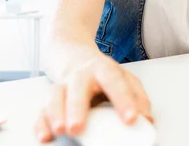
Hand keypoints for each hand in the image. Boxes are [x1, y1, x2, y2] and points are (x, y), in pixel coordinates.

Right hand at [34, 53, 152, 142]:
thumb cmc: (101, 73)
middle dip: (78, 107)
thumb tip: (147, 120)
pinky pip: (42, 109)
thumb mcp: (124, 78)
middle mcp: (81, 74)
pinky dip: (41, 123)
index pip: (115, 81)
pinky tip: (45, 135)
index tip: (130, 119)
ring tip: (61, 129)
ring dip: (56, 113)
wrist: (72, 53)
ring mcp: (63, 84)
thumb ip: (138, 98)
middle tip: (79, 127)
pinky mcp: (50, 96)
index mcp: (104, 69)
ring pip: (56, 95)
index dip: (124, 99)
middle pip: (78, 86)